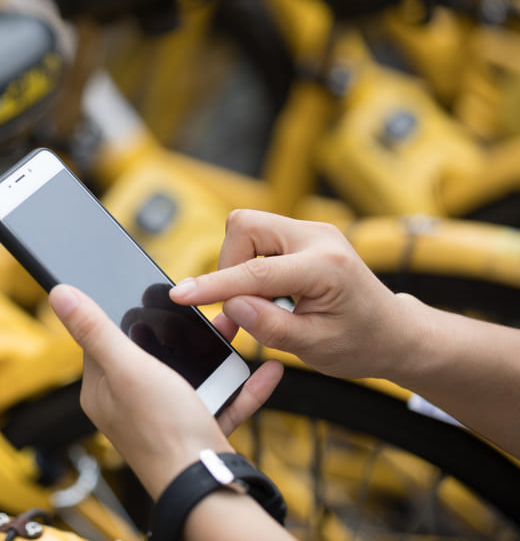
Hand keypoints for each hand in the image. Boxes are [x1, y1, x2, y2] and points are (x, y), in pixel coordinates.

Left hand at [48, 284, 282, 498]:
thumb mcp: (126, 368)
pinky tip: (265, 369)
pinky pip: (223, 399)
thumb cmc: (161, 429)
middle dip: (178, 331)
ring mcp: (165, 419)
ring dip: (215, 352)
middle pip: (151, 354)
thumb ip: (95, 330)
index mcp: (103, 391)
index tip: (147, 292)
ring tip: (234, 326)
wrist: (205, 486)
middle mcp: (130, 406)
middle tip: (199, 307)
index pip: (104, 341)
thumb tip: (60, 294)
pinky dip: (243, 385)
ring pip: (191, 374)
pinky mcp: (197, 431)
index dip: (124, 314)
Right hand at [170, 209, 409, 379]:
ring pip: (247, 229)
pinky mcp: (302, 235)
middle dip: (229, 266)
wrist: (393, 332)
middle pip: (245, 227)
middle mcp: (318, 237)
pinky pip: (258, 238)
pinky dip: (251, 266)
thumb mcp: (315, 347)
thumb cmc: (360, 343)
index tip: (181, 295)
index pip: (255, 272)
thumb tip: (231, 306)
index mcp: (325, 266)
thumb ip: (270, 327)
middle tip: (241, 307)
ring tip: (261, 304)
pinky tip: (269, 295)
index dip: (213, 285)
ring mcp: (310, 231)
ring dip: (240, 267)